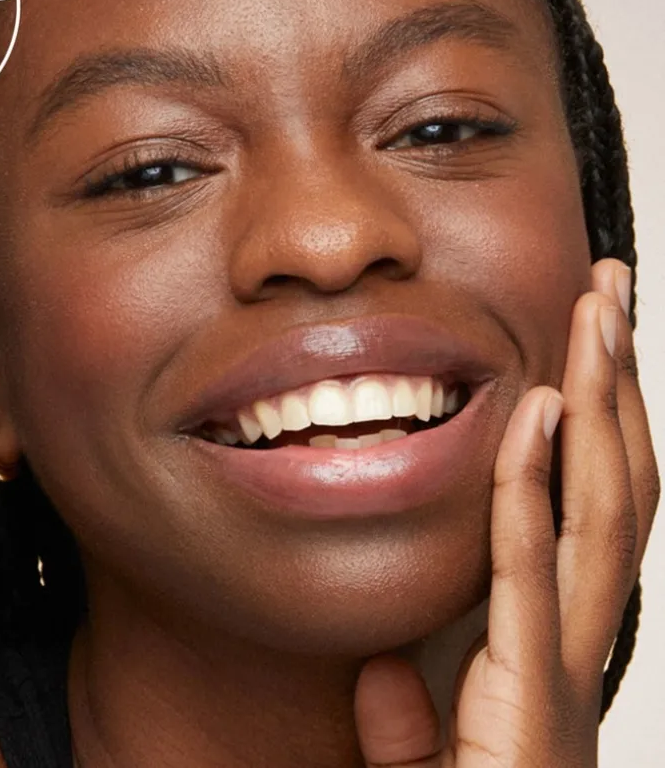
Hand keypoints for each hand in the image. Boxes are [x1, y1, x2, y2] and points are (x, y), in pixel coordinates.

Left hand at [353, 258, 660, 766]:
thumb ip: (412, 719)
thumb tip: (387, 680)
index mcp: (555, 644)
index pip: (594, 507)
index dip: (601, 422)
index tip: (587, 341)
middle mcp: (579, 642)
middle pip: (618, 484)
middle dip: (620, 381)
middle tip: (611, 288)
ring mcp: (566, 668)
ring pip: (603, 511)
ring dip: (602, 406)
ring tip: (598, 315)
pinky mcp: (529, 700)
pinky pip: (532, 571)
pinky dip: (537, 490)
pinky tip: (539, 413)